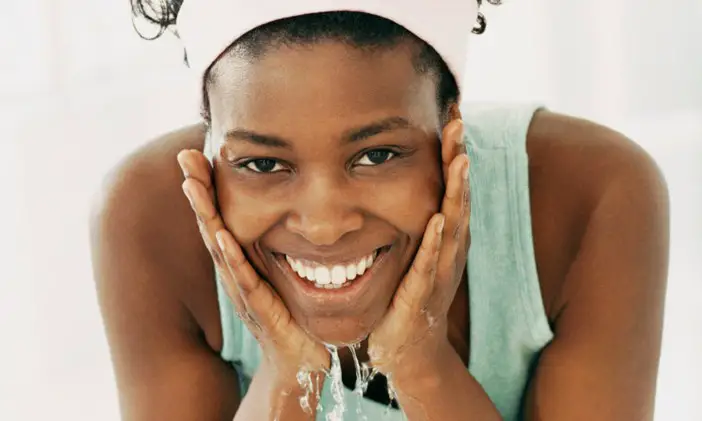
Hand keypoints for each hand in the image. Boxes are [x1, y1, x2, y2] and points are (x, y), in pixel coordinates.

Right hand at [176, 150, 329, 386]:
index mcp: (244, 262)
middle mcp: (237, 275)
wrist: (303, 361)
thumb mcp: (286, 269)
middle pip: (212, 226)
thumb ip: (282, 243)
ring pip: (220, 249)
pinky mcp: (260, 312)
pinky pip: (244, 282)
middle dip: (199, 192)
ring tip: (192, 185)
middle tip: (185, 156)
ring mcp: (244, 293)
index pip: (223, 218)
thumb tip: (293, 205)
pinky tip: (222, 237)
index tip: (200, 154)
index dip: (210, 188)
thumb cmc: (295, 314)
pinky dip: (232, 260)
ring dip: (206, 216)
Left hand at [367, 120, 469, 384]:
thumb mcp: (409, 250)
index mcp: (442, 237)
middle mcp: (447, 250)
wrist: (407, 350)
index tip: (449, 114)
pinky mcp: (423, 296)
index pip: (449, 186)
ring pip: (452, 225)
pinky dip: (436, 243)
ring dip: (456, 192)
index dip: (451, 151)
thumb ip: (409, 219)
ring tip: (459, 159)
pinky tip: (438, 219)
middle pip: (458, 197)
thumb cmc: (405, 297)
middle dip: (458, 158)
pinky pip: (430, 266)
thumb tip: (396, 182)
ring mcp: (439, 272)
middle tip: (458, 120)